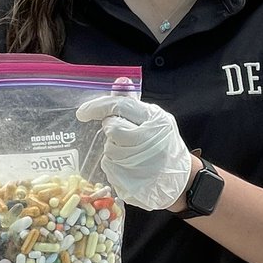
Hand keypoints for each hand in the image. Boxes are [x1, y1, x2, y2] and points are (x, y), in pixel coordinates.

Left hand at [75, 94, 192, 210]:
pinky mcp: (131, 181)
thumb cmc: (165, 146)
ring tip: (131, 153)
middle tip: (121, 134)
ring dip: (114, 148)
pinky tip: (129, 166)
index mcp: (156, 121)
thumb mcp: (155, 120)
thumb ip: (134, 103)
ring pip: (110, 148)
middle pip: (112, 128)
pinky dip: (115, 165)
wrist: (180, 181)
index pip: (120, 106)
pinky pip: (110, 167)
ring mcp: (140, 163)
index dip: (97, 107)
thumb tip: (120, 81)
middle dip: (111, 129)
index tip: (82, 112)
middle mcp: (149, 141)